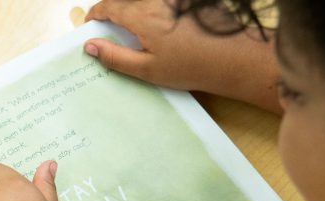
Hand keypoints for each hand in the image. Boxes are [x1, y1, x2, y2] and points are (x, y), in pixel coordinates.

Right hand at [84, 0, 281, 112]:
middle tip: (111, 31)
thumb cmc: (191, 67)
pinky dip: (154, 12)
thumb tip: (90, 46)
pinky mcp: (188, 2)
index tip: (91, 25)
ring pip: (144, 2)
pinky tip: (162, 31)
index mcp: (143, 15)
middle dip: (114, 11)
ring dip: (134, 11)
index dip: (96, 14)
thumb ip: (115, 56)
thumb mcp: (147, 69)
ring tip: (136, 32)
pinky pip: (162, 4)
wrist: (234, 59)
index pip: (109, 6)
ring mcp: (174, 0)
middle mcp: (157, 1)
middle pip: (127, 1)